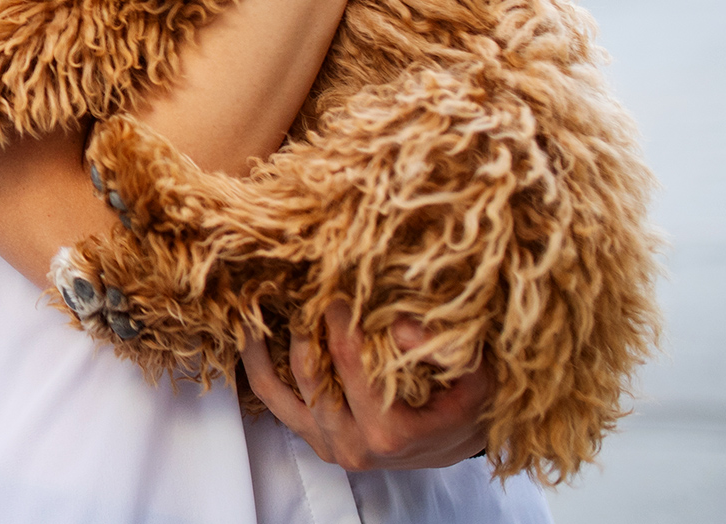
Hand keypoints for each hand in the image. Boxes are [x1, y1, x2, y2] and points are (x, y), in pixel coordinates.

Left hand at [242, 304, 491, 471]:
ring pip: (278, 390)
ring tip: (255, 300)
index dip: (341, 319)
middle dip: (305, 322)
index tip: (336, 281)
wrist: (454, 441)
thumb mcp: (475, 377)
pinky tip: (249, 330)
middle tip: (298, 280)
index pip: (352, 362)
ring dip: (265, 343)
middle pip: (312, 373)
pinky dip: (257, 364)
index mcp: (391, 433)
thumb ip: (443, 351)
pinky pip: (272, 400)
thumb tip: (402, 327)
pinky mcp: (312, 437)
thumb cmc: (466, 405)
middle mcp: (352, 445)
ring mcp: (327, 443)